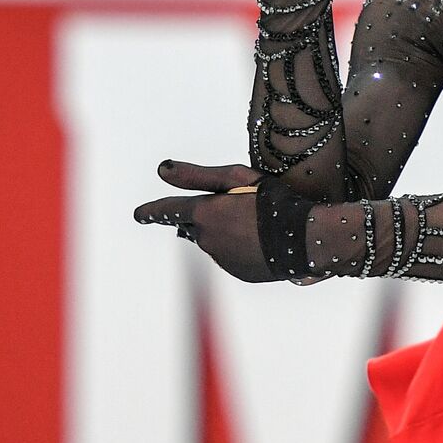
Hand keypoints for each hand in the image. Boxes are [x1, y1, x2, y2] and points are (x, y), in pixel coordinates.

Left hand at [133, 159, 326, 283]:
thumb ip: (196, 175)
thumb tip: (161, 169)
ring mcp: (221, 259)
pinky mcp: (237, 272)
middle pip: (195, 227)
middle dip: (206, 219)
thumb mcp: (237, 178)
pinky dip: (239, 248)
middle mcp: (206, 239)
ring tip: (256, 223)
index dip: (152, 212)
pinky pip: (230, 257)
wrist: (303, 239)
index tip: (139, 215)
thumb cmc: (273, 201)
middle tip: (234, 208)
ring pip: (214, 242)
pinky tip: (261, 240)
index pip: (169, 211)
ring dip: (225, 232)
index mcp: (204, 214)